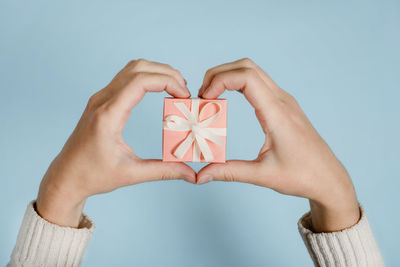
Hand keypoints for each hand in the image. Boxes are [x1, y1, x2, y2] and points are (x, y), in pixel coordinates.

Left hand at [36, 59, 195, 227]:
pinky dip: (146, 78)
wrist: (66, 176)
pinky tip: (158, 90)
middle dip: (166, 73)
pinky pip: (126, 78)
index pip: (140, 81)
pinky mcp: (101, 101)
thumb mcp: (131, 174)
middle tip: (184, 91)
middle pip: (138, 68)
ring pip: (132, 69)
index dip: (167, 81)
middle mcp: (102, 101)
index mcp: (108, 115)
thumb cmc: (93, 176)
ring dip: (156, 73)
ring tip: (175, 88)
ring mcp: (100, 98)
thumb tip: (190, 173)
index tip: (184, 95)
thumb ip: (163, 171)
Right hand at [197, 58, 359, 231]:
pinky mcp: (284, 105)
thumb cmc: (301, 176)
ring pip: (253, 71)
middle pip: (247, 66)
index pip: (246, 77)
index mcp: (277, 114)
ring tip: (211, 96)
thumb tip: (201, 175)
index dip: (220, 80)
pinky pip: (259, 82)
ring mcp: (285, 100)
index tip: (205, 98)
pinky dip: (238, 83)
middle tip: (202, 95)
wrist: (329, 178)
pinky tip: (228, 99)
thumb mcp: (262, 176)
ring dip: (228, 76)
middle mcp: (282, 101)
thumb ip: (229, 172)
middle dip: (219, 74)